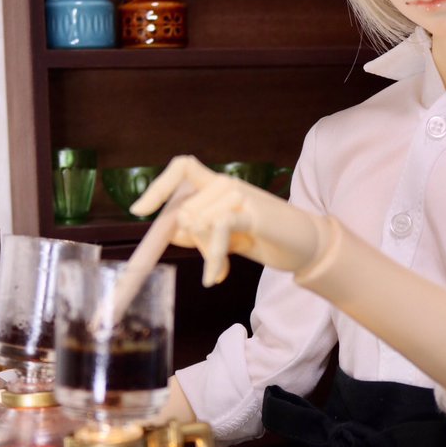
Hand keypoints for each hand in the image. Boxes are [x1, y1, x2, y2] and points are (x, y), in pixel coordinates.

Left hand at [131, 156, 323, 286]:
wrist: (307, 247)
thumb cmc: (268, 238)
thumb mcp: (227, 238)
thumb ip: (201, 232)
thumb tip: (176, 231)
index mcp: (219, 185)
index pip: (182, 169)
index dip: (157, 187)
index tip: (138, 210)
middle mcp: (227, 183)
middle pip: (186, 210)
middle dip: (191, 243)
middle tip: (212, 264)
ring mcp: (240, 195)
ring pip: (198, 222)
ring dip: (205, 254)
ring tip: (220, 270)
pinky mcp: (252, 212)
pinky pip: (218, 230)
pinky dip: (212, 257)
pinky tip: (215, 276)